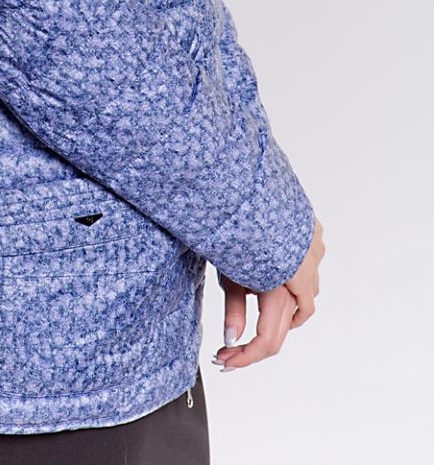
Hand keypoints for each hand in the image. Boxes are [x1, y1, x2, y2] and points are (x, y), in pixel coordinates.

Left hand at [214, 218, 324, 370]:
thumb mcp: (228, 271)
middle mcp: (305, 272)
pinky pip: (308, 270)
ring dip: (279, 310)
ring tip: (251, 312)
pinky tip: (273, 277)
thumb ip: (233, 307)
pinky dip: (292, 282)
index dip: (246, 356)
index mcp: (282, 285)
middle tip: (231, 351)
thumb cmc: (235, 224)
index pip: (268, 339)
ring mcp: (314, 252)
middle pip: (285, 326)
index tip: (226, 360)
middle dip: (257, 343)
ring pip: (303, 299)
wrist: (247, 181)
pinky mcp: (314, 235)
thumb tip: (231, 338)